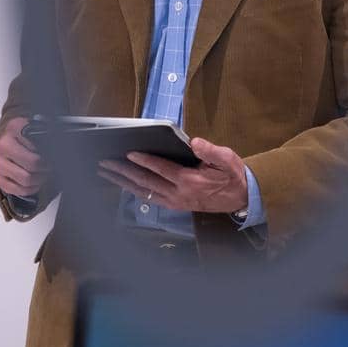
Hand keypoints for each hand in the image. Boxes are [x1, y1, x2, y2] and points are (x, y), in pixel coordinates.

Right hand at [0, 116, 47, 197]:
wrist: (6, 141)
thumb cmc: (22, 137)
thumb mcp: (33, 128)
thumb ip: (45, 134)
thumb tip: (61, 148)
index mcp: (14, 128)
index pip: (38, 144)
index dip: (49, 155)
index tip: (54, 157)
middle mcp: (4, 145)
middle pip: (33, 164)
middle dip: (46, 168)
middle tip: (49, 166)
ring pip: (27, 179)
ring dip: (39, 179)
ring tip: (43, 173)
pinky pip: (20, 190)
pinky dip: (31, 189)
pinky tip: (34, 182)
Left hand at [96, 137, 247, 213]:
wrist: (242, 198)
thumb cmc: (232, 175)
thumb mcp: (227, 159)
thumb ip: (210, 150)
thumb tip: (193, 141)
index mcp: (190, 181)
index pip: (162, 169)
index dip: (144, 160)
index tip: (129, 152)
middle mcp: (179, 193)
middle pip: (146, 182)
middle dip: (124, 171)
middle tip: (106, 162)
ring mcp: (176, 201)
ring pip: (144, 192)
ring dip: (124, 182)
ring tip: (107, 172)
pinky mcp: (175, 205)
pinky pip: (150, 198)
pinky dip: (134, 190)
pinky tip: (124, 184)